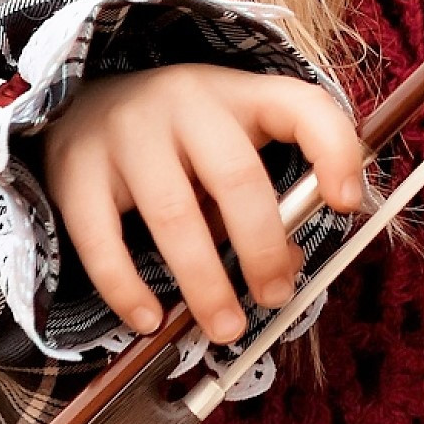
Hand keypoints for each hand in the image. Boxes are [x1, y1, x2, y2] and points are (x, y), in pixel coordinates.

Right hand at [39, 63, 367, 344]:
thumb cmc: (181, 138)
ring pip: (174, 215)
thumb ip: (263, 199)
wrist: (83, 100)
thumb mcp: (230, 146)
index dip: (335, 152)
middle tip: (275, 297)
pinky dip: (126, 287)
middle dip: (263, 248)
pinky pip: (101, 238)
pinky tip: (149, 321)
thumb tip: (286, 268)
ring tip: (225, 328)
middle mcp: (186, 104)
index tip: (347, 204)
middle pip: (236, 178)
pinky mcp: (75, 170)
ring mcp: (127, 133)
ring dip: (205, 282)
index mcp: (240, 95)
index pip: (303, 107)